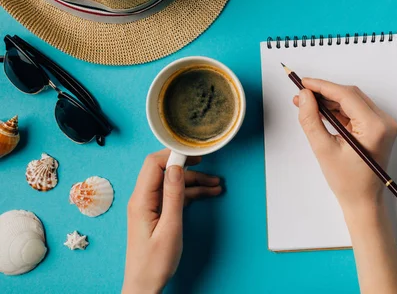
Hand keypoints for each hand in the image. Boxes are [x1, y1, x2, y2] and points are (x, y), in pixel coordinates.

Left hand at [122, 149, 221, 293]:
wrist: (144, 285)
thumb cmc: (155, 262)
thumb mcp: (170, 227)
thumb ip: (173, 196)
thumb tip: (176, 167)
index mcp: (141, 200)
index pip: (154, 164)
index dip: (174, 155)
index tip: (195, 154)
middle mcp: (142, 199)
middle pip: (164, 171)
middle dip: (188, 167)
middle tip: (208, 166)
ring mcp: (149, 206)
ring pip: (172, 184)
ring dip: (194, 182)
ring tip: (217, 185)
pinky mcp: (156, 213)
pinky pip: (173, 196)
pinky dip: (190, 194)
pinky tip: (207, 194)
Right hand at [293, 78, 396, 210]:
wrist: (364, 201)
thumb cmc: (347, 182)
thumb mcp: (323, 149)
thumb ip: (311, 120)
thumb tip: (303, 96)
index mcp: (375, 127)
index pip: (346, 95)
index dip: (322, 86)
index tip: (303, 82)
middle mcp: (384, 122)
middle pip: (350, 95)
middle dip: (324, 92)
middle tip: (301, 93)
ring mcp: (383, 124)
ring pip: (352, 102)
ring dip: (330, 101)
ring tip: (306, 103)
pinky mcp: (378, 128)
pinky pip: (355, 111)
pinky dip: (338, 110)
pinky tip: (320, 111)